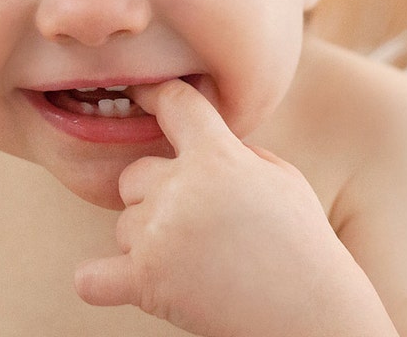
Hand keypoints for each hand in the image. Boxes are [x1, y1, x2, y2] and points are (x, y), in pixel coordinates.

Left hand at [74, 79, 394, 336]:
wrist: (314, 315)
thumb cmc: (302, 244)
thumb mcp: (281, 177)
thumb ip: (234, 153)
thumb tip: (198, 144)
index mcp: (218, 155)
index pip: (174, 104)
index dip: (154, 94)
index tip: (138, 92)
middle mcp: (182, 187)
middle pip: (133, 176)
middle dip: (155, 197)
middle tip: (196, 226)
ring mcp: (160, 234)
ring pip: (124, 225)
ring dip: (147, 241)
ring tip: (194, 262)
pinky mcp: (147, 281)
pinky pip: (92, 277)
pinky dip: (100, 280)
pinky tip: (111, 279)